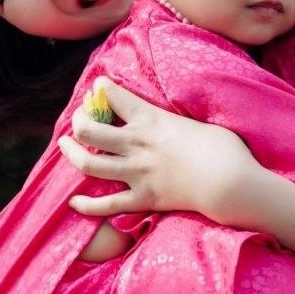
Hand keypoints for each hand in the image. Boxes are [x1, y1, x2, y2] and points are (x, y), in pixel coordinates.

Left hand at [58, 77, 258, 225]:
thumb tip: (173, 117)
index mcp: (151, 120)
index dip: (102, 89)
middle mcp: (136, 145)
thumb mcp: (197, 122)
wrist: (230, 183)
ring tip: (65, 146)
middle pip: (89, 131)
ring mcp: (136, 174)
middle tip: (79, 119)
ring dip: (71, 155)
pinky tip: (74, 203)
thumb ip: (177, 119)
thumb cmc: (224, 149)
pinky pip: (106, 205)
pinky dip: (87, 206)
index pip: (114, 97)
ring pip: (89, 165)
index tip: (99, 87)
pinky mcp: (142, 199)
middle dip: (78, 122)